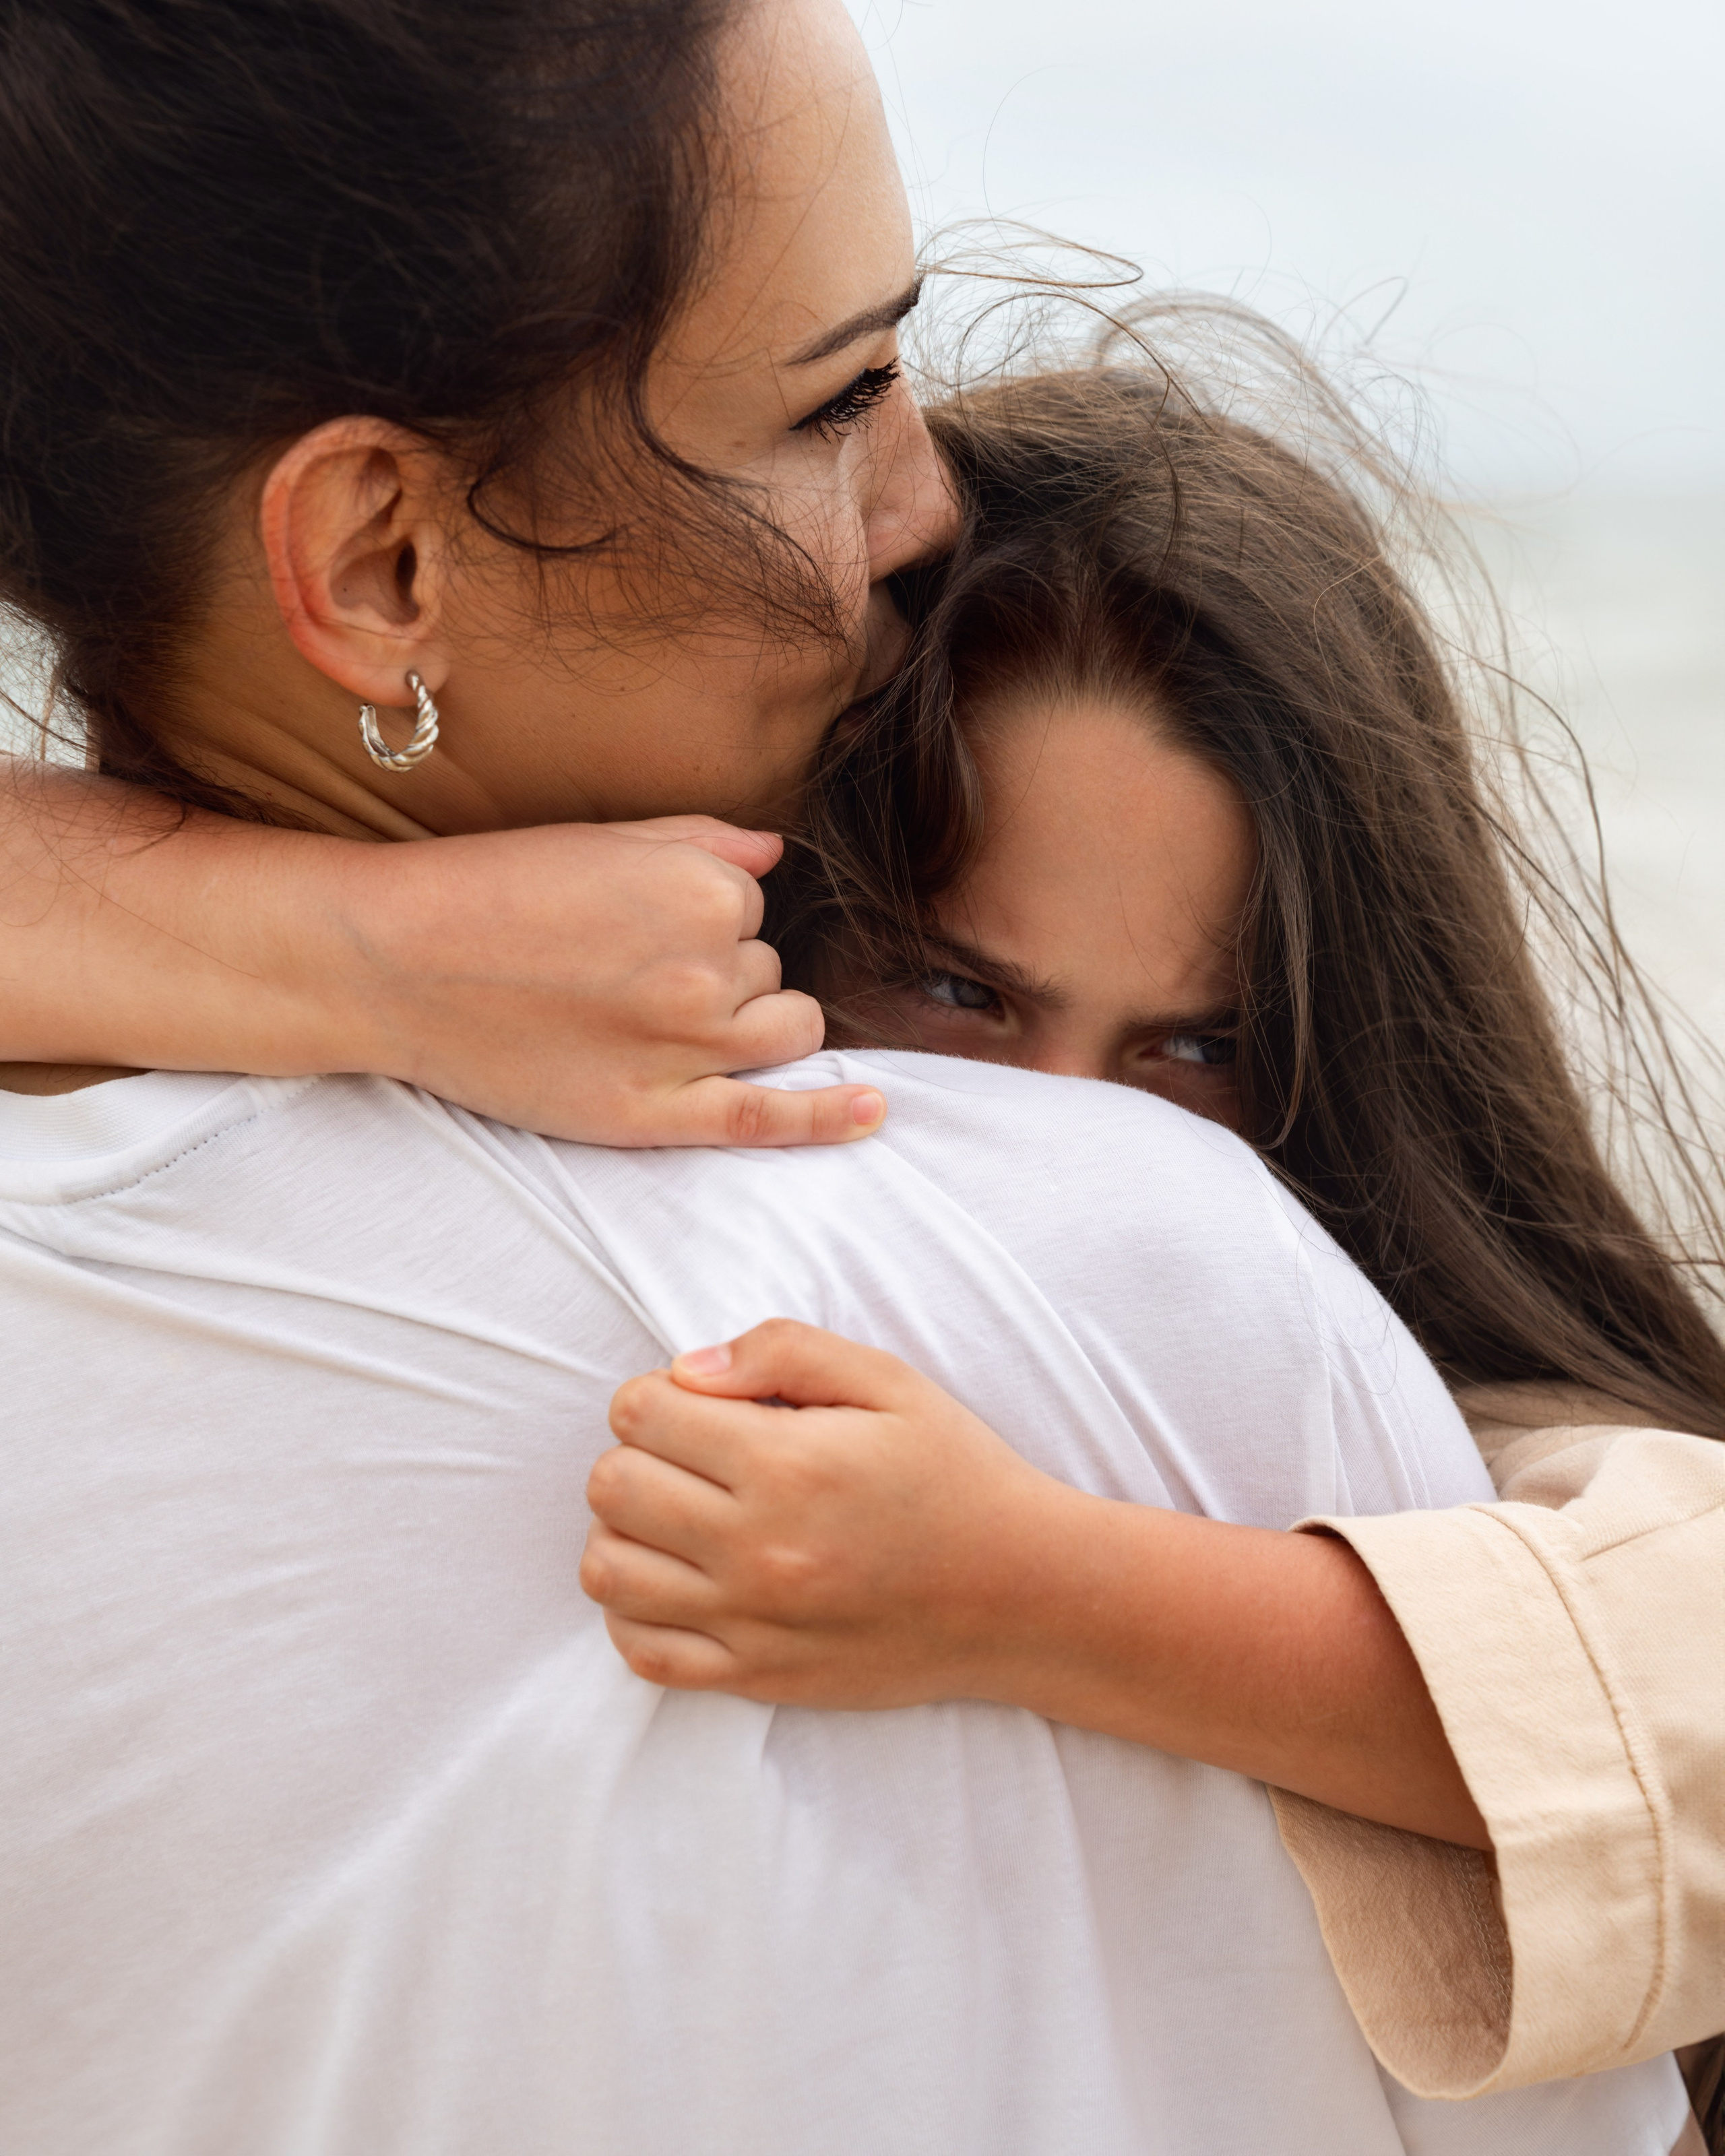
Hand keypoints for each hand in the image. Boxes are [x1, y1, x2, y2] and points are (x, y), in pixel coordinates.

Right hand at [326, 818, 884, 1145]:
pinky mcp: (652, 1114)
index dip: (700, 917)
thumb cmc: (487, 890)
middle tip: (627, 971)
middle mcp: (711, 969)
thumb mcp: (601, 838)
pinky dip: (830, 1117)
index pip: (752, 908)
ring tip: (666, 1016)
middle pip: (766, 971)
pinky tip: (873, 1111)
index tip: (634, 924)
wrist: (394, 963)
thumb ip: (703, 842)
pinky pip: (769, 1118)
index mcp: (705, 890)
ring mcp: (686, 1048)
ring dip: (749, 1023)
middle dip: (720, 970)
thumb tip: (777, 853)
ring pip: (782, 1033)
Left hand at [581, 1320, 1063, 1703]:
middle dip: (639, 1453)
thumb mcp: (890, 1381)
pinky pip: (641, 1651)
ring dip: (626, 1529)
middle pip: (611, 1485)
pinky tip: (679, 1578)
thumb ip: (784, 1352)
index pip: (640, 1413)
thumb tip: (687, 1369)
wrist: (1023, 1594)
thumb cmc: (957, 1474)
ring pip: (605, 1570)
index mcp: (787, 1464)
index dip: (659, 1393)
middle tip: (693, 1455)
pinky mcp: (756, 1677)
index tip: (702, 1404)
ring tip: (680, 1515)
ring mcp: (751, 1622)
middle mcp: (757, 1548)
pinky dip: (636, 1611)